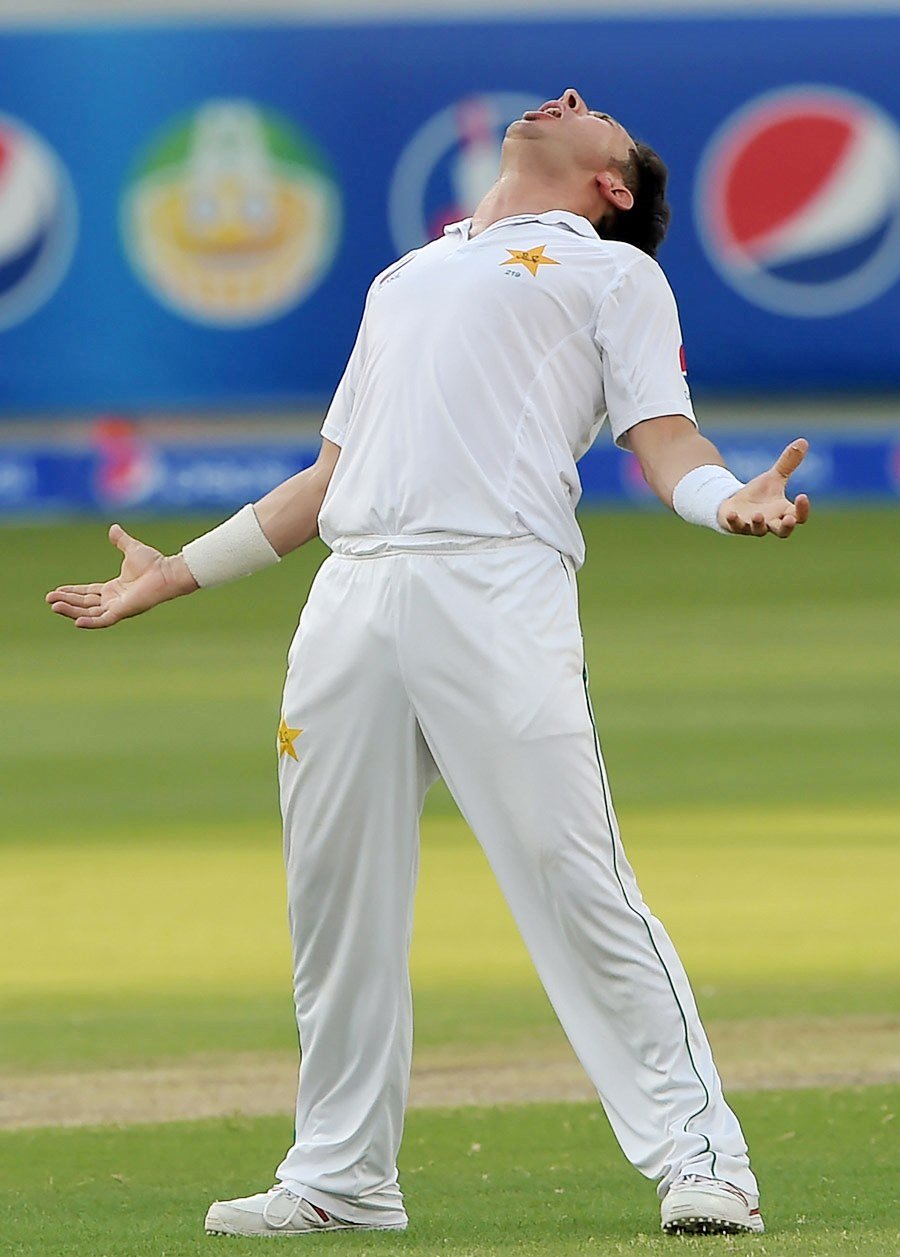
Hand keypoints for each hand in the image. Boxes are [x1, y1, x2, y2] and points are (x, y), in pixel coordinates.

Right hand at [45, 523, 197, 628]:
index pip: (88, 593)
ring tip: (54, 606)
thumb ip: (120, 540)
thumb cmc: (154, 563)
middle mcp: (114, 600)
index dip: (72, 592)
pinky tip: (75, 621)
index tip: (56, 590)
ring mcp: (117, 607)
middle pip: (84, 603)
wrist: (167, 572)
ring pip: (89, 613)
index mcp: (114, 589)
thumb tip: (113, 528)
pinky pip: (103, 620)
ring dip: (71, 610)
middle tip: (49, 599)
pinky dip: (89, 622)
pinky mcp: (123, 612)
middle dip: (66, 601)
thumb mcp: (131, 549)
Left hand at [718, 439, 810, 537]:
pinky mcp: (736, 526)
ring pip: (759, 530)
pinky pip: (736, 526)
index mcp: (783, 512)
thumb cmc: (759, 494)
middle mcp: (771, 523)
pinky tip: (732, 513)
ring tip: (758, 514)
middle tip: (789, 520)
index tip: (802, 496)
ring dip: (759, 523)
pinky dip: (734, 521)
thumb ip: (788, 463)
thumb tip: (803, 441)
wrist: (735, 504)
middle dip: (787, 527)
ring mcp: (753, 527)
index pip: (799, 516)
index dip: (802, 509)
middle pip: (784, 532)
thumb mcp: (774, 477)